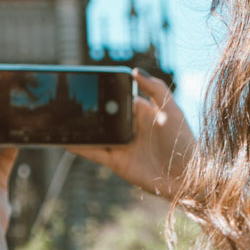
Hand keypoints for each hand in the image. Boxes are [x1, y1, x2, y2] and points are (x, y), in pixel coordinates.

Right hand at [70, 68, 195, 197]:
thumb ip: (155, 88)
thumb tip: (134, 70)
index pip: (120, 99)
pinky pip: (95, 153)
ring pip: (97, 134)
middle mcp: (131, 128)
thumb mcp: (171, 110)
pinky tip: (66, 141)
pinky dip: (80, 147)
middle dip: (90, 110)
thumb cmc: (183, 142)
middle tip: (70, 101)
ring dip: (81, 128)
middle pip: (105, 116)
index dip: (106, 92)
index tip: (90, 83)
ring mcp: (123, 146)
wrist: (187, 178)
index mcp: (144, 113)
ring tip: (62, 119)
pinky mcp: (117, 163)